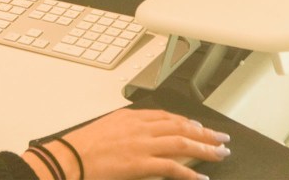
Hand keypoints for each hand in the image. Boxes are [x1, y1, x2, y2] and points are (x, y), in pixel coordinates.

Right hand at [21, 108, 231, 179]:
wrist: (67, 158)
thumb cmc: (80, 148)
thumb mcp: (105, 130)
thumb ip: (125, 130)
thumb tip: (135, 138)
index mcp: (130, 117)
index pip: (166, 116)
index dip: (186, 121)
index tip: (199, 126)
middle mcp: (140, 127)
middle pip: (180, 126)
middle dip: (204, 133)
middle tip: (221, 138)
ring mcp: (142, 144)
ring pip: (182, 143)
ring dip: (205, 148)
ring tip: (220, 153)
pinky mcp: (141, 163)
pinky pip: (173, 167)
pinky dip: (190, 173)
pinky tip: (202, 178)